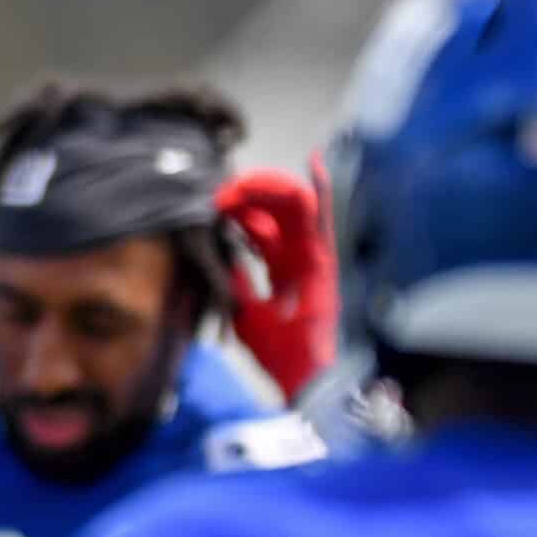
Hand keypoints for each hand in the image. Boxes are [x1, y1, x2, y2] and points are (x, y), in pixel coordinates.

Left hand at [217, 159, 337, 401]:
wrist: (300, 375)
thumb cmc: (276, 352)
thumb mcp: (242, 310)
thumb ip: (235, 281)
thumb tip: (222, 256)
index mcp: (281, 268)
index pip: (258, 226)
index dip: (235, 212)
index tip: (212, 208)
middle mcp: (299, 256)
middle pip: (275, 209)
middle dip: (248, 194)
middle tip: (223, 192)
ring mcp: (313, 256)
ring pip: (293, 206)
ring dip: (267, 189)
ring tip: (242, 185)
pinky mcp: (324, 260)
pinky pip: (324, 219)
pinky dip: (321, 190)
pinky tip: (316, 161)